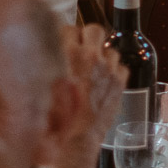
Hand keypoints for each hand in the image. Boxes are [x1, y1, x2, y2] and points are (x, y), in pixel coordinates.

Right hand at [53, 22, 128, 167]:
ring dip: (103, 54)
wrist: (77, 139)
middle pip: (94, 29)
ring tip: (95, 67)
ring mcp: (109, 68)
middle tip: (83, 48)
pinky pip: (122, 66)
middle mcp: (91, 56)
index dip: (67, 36)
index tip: (66, 43)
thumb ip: (49, 65)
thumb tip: (50, 56)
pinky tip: (106, 80)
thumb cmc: (57, 117)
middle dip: (89, 36)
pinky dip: (115, 70)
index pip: (70, 28)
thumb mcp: (45, 85)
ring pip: (110, 47)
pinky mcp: (120, 82)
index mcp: (69, 53)